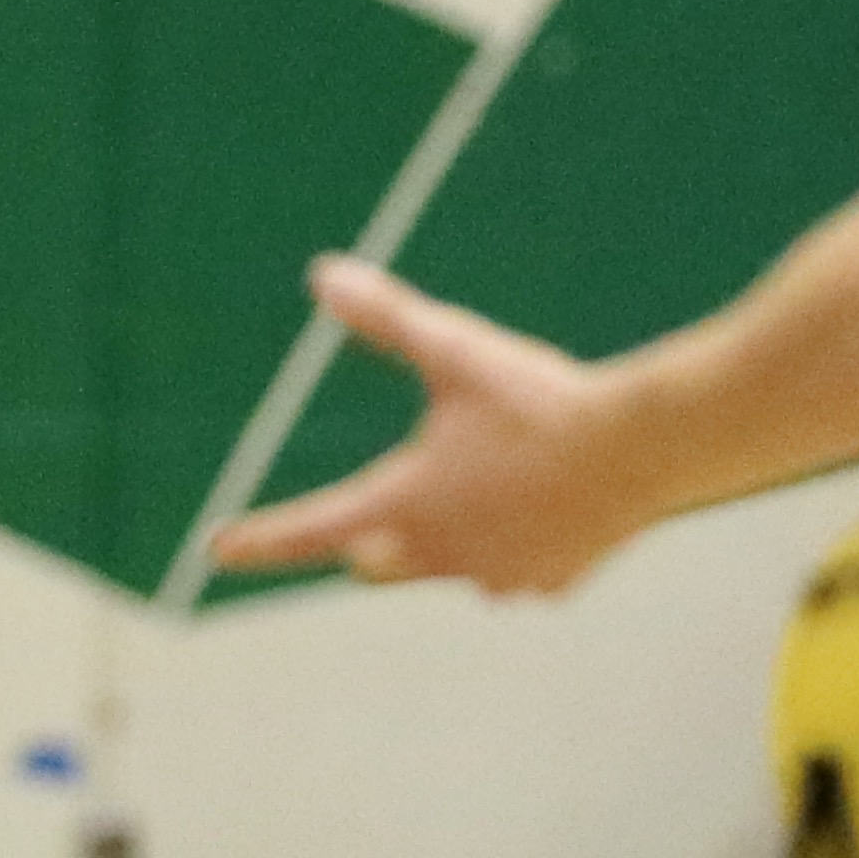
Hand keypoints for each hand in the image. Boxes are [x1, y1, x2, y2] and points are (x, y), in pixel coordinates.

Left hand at [211, 256, 650, 598]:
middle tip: (356, 523)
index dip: (262, 538)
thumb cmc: (539, 397)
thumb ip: (385, 317)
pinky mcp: (554, 581)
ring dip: (443, 541)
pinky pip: (514, 572)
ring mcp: (502, 577)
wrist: (643, 445)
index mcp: (408, 504)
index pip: (313, 528)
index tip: (215, 549)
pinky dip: (511, 546)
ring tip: (470, 497)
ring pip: (448, 568)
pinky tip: (537, 511)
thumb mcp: (453, 348)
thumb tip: (323, 275)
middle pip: (375, 562)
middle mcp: (447, 555)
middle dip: (361, 541)